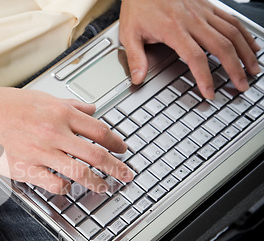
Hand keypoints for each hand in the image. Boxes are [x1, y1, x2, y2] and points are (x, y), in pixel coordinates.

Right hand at [0, 86, 134, 193]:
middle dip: (117, 168)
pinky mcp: (26, 169)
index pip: (100, 130)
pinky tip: (68, 188)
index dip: (117, 143)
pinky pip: (54, 184)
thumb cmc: (5, 105)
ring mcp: (41, 152)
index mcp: (60, 113)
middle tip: (126, 174)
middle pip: (97, 154)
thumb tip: (91, 110)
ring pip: (80, 172)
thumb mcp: (42, 97)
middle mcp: (54, 133)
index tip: (122, 149)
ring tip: (104, 187)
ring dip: (97, 183)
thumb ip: (70, 105)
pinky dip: (65, 188)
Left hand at [119, 0, 260, 98]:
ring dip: (246, 52)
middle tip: (241, 85)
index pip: (195, 57)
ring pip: (232, 32)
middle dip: (235, 68)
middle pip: (221, 46)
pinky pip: (231, 20)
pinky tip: (252, 45)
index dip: (205, 77)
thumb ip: (135, 58)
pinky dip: (245, 34)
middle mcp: (193, 20)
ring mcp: (203, 12)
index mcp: (173, 29)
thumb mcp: (129, 33)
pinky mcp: (208, 5)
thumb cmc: (138, 5)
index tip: (210, 92)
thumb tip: (138, 79)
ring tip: (254, 69)